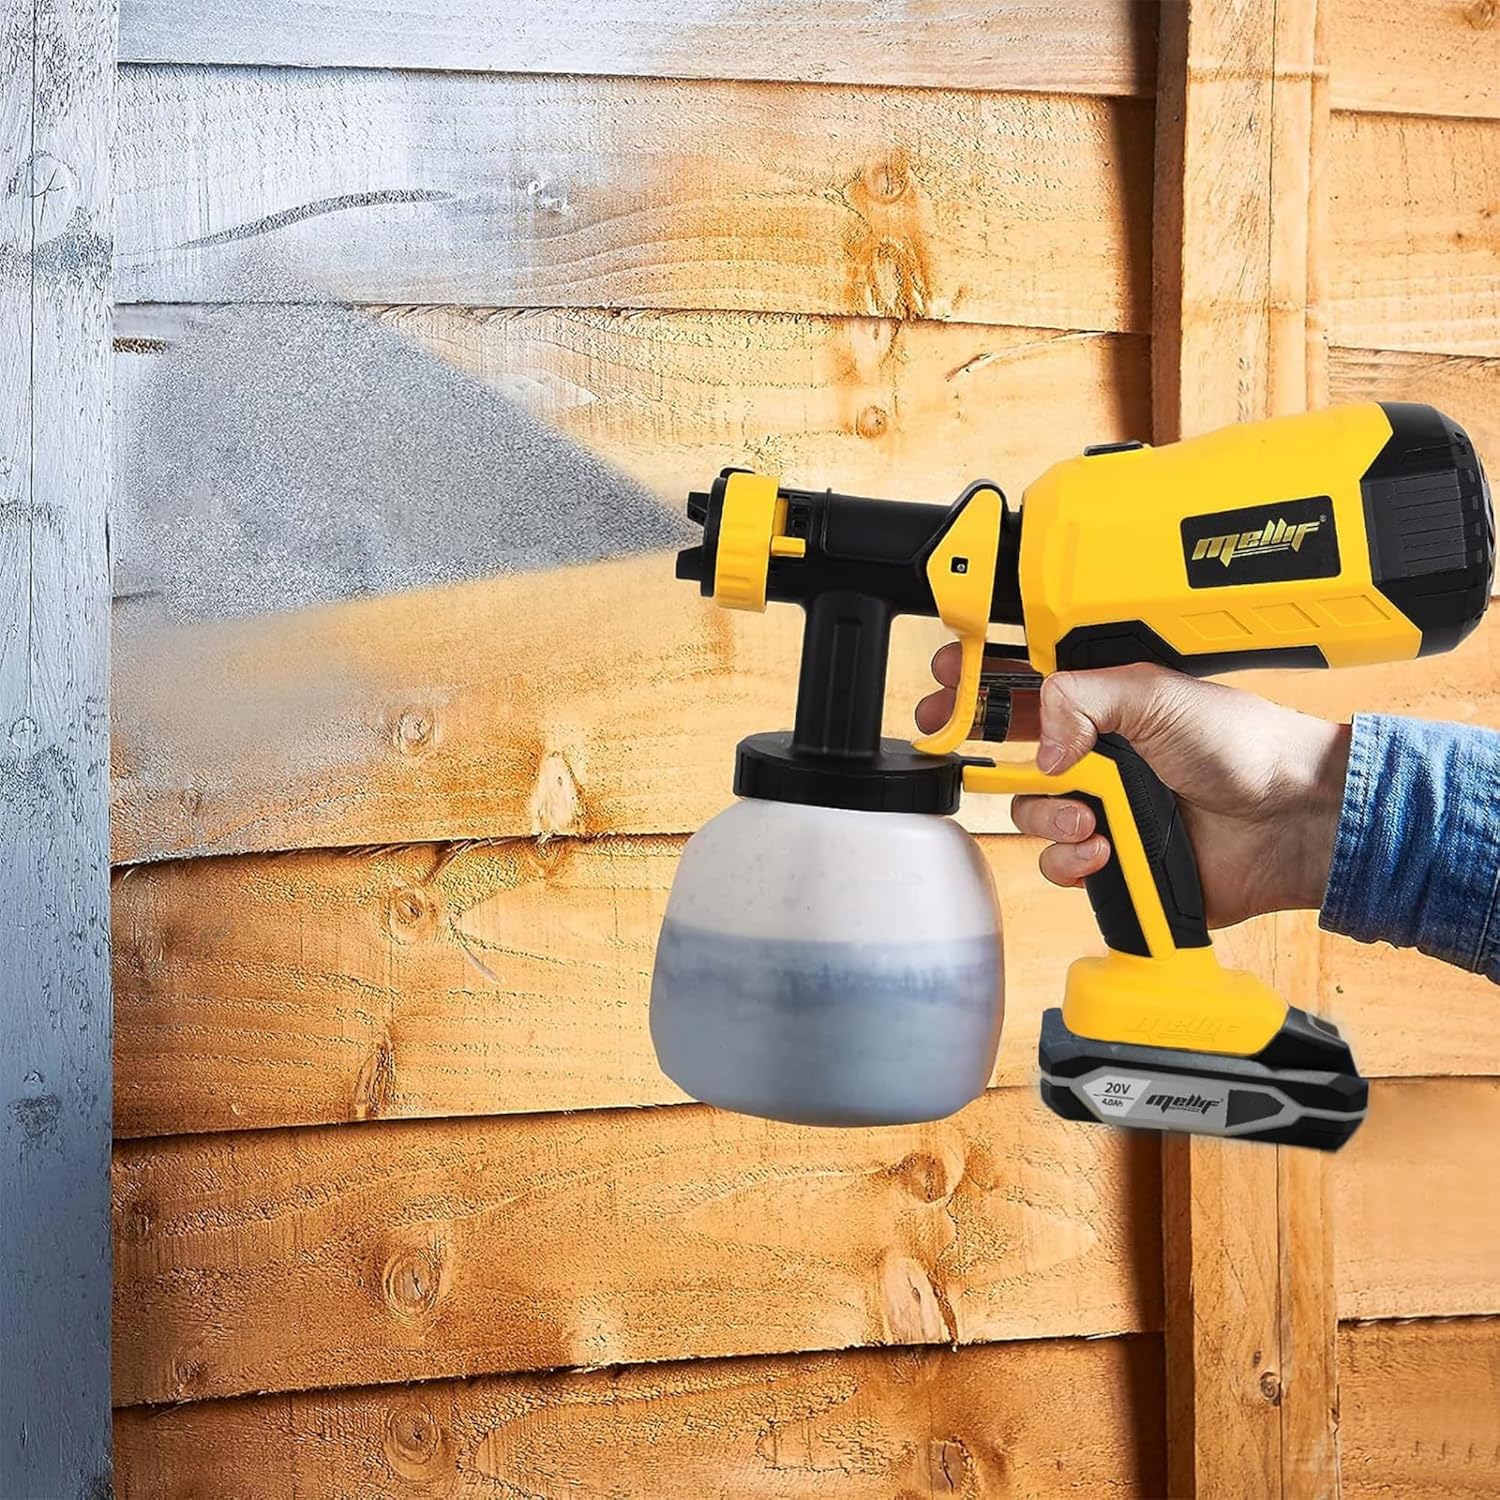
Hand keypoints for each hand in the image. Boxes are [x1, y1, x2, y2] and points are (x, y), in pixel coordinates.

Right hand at [917, 647, 1351, 927]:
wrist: (1291, 820)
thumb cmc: (1244, 746)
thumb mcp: (1155, 694)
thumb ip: (1079, 699)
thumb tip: (1038, 745)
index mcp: (1103, 709)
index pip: (1026, 692)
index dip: (981, 686)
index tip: (947, 681)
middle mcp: (1097, 760)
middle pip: (1013, 759)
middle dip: (988, 755)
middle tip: (957, 743)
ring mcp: (1105, 813)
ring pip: (1031, 818)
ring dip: (1049, 818)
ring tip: (1090, 818)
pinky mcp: (1116, 864)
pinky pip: (1061, 866)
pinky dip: (1074, 860)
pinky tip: (1106, 850)